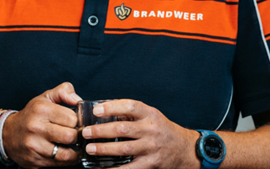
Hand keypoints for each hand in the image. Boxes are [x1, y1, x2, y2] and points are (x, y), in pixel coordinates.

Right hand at [3, 82, 83, 167]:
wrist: (7, 134)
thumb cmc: (31, 115)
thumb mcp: (44, 98)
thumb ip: (64, 91)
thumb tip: (78, 101)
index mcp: (41, 109)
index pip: (72, 118)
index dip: (78, 121)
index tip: (75, 122)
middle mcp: (36, 127)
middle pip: (71, 136)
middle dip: (77, 136)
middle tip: (76, 134)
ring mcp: (34, 146)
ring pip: (66, 154)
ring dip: (75, 151)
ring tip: (74, 146)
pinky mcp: (34, 160)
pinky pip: (59, 164)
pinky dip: (67, 160)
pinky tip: (66, 152)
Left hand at [79, 99, 201, 168]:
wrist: (184, 149)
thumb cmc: (162, 131)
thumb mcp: (152, 117)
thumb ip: (132, 114)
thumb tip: (104, 110)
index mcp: (150, 115)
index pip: (131, 106)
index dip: (112, 107)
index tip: (97, 110)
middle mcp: (152, 130)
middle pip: (123, 129)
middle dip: (101, 131)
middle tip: (85, 132)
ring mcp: (151, 148)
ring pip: (124, 149)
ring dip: (104, 149)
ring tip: (90, 149)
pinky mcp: (150, 164)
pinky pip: (128, 168)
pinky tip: (100, 168)